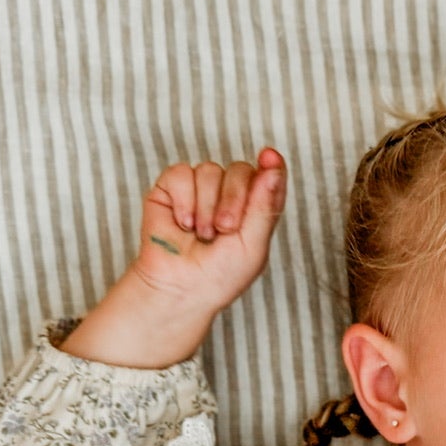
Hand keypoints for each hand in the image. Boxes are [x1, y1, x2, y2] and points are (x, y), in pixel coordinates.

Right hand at [56, 151, 287, 369]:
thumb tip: (274, 164)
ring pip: (209, 170)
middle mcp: (228, 195)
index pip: (268, 176)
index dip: (271, 165)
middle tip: (224, 229)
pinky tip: (183, 223)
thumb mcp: (254, 245)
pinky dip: (183, 200)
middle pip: (239, 169)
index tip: (269, 157)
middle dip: (233, 199)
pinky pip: (180, 173)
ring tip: (202, 234)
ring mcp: (199, 190)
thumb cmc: (220, 275)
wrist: (181, 288)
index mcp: (255, 207)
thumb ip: (265, 204)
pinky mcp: (170, 190)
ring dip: (206, 206)